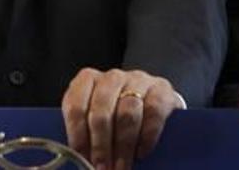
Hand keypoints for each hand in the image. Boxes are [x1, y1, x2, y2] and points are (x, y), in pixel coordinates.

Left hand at [61, 68, 184, 169]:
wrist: (154, 107)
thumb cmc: (118, 117)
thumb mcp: (98, 122)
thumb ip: (86, 135)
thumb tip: (79, 161)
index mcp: (88, 81)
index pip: (76, 106)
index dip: (78, 136)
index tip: (82, 159)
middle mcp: (112, 78)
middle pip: (101, 112)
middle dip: (101, 146)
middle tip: (102, 168)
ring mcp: (138, 80)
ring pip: (127, 113)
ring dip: (123, 146)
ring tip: (121, 167)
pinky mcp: (162, 89)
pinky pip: (153, 112)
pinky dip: (147, 136)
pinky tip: (142, 152)